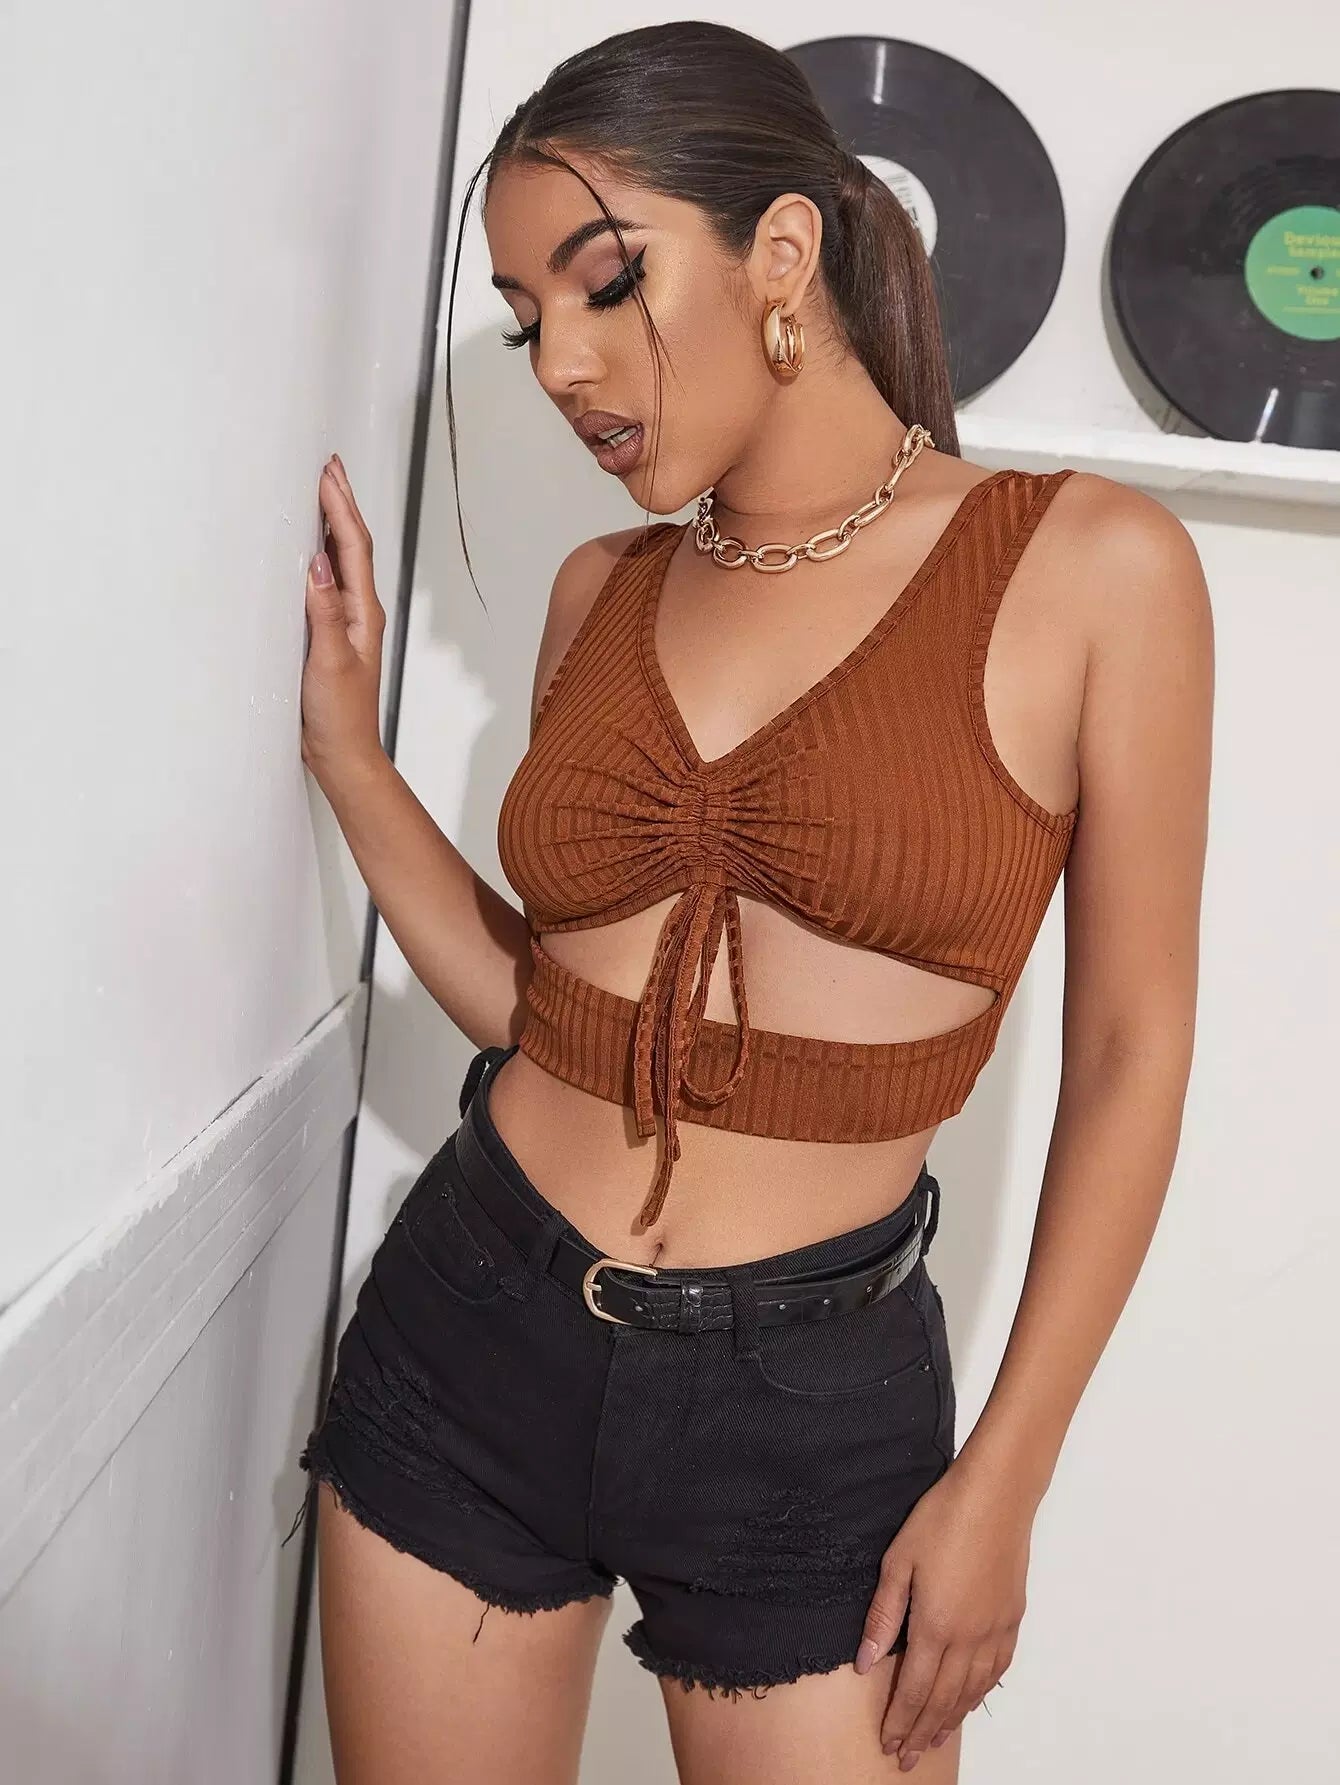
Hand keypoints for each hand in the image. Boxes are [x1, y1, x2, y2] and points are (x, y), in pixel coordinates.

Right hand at [301, 455, 386, 777]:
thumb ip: (324, 612)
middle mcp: (357, 612)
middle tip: (327, 467)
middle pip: (350, 546)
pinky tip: (304, 552)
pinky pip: (324, 585)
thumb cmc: (340, 716)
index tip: (328, 472)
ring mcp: (343, 623)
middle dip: (339, 504)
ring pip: (338, 562)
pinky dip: (315, 558)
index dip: (341, 506)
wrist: (342, 755)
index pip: (352, 547)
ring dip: (329, 526)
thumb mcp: (328, 661)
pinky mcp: (327, 636)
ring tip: (318, 494)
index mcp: (362, 613)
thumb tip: (318, 562)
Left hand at [855, 1462, 1030, 1769]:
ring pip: (973, 1691)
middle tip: (907, 1756)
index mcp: (936, 1626)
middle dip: (923, 1731)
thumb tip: (866, 1662)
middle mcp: (969, 1638)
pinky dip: (982, 1693)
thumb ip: (883, 1616)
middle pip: (944, 1700)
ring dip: (952, 1719)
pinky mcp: (1012, 1618)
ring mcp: (994, 1630)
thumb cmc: (943, 1518)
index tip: (888, 1743)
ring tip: (935, 1738)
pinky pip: (997, 1669)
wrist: (996, 1495)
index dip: (900, 1721)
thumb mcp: (898, 1561)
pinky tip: (973, 1699)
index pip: (915, 1690)